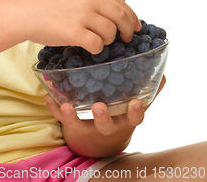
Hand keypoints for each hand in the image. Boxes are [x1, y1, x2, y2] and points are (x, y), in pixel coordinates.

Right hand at [24, 0, 139, 53]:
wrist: (25, 12)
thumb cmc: (47, 7)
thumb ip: (92, 2)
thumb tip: (114, 18)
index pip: (120, 2)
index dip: (132, 16)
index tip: (136, 26)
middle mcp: (89, 0)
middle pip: (121, 16)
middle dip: (128, 30)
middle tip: (126, 39)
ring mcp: (82, 16)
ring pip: (110, 32)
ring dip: (108, 41)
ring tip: (97, 42)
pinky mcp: (74, 32)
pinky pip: (97, 45)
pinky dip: (97, 49)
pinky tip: (89, 48)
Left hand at [44, 75, 165, 156]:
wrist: (99, 138)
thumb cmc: (120, 111)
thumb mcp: (134, 102)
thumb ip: (148, 89)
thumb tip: (160, 71)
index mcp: (124, 118)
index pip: (133, 117)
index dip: (135, 112)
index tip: (136, 103)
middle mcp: (107, 124)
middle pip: (106, 125)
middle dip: (103, 117)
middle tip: (99, 107)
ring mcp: (88, 125)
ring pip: (80, 125)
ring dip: (72, 117)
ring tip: (67, 106)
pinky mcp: (72, 123)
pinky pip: (60, 118)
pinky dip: (54, 108)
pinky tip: (47, 96)